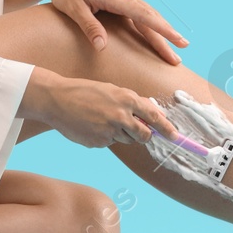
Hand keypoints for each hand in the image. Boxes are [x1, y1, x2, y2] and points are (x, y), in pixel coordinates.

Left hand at [26, 0, 187, 63]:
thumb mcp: (73, 8)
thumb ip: (89, 26)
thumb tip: (102, 47)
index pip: (144, 15)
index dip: (162, 30)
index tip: (178, 40)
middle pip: (150, 17)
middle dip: (167, 36)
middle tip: (181, 54)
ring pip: (147, 14)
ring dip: (161, 31)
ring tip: (175, 47)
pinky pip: (139, 11)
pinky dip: (151, 23)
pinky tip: (156, 34)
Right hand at [40, 76, 183, 149]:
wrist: (57, 99)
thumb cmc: (85, 91)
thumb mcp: (112, 90)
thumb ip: (133, 102)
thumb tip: (154, 112)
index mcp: (126, 99)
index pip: (154, 117)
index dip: (167, 128)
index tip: (175, 136)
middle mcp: (121, 116)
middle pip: (143, 135)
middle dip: (142, 134)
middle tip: (133, 128)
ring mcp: (109, 131)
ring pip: (126, 139)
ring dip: (120, 133)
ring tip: (102, 119)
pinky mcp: (98, 142)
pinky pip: (110, 143)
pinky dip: (104, 136)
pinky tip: (91, 125)